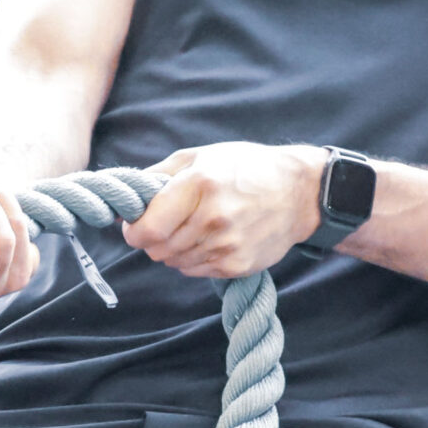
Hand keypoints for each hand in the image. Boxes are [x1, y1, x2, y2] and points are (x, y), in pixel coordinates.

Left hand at [121, 143, 325, 279]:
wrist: (299, 194)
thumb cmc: (246, 168)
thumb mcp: (201, 156)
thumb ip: (159, 175)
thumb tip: (128, 195)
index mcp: (199, 185)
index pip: (148, 228)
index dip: (133, 230)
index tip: (136, 224)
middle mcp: (213, 218)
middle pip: (157, 249)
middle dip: (152, 239)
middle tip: (165, 224)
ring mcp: (227, 245)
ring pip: (174, 262)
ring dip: (174, 249)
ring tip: (194, 228)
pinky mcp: (237, 265)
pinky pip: (195, 271)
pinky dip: (193, 259)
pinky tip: (210, 239)